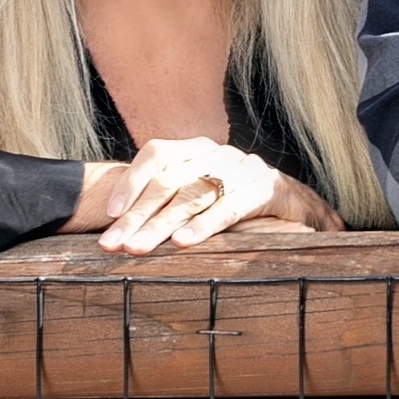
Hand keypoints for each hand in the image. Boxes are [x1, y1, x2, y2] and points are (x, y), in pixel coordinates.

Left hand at [67, 137, 343, 253]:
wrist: (290, 198)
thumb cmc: (233, 197)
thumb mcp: (199, 188)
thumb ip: (166, 198)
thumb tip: (118, 226)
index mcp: (196, 149)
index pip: (157, 153)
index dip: (131, 181)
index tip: (108, 213)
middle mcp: (215, 154)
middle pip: (169, 181)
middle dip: (136, 215)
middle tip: (110, 244)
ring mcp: (240, 170)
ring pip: (193, 195)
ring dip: (160, 225)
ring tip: (136, 248)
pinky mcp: (262, 191)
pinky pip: (228, 208)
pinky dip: (203, 225)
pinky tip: (182, 242)